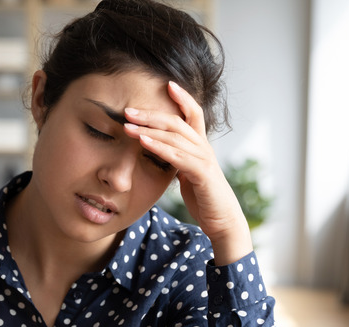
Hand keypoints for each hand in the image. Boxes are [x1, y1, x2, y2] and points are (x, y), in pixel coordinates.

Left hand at [122, 82, 251, 264]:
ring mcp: (204, 159)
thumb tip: (158, 149)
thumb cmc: (202, 197)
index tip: (166, 84)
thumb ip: (176, 158)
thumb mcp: (186, 172)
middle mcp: (204, 148)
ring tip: (127, 126)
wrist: (221, 220)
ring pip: (175, 137)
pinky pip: (177, 156)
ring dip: (148, 130)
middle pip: (177, 122)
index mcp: (200, 145)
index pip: (194, 113)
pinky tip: (143, 142)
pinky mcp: (202, 174)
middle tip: (127, 110)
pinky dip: (159, 147)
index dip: (182, 97)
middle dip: (151, 114)